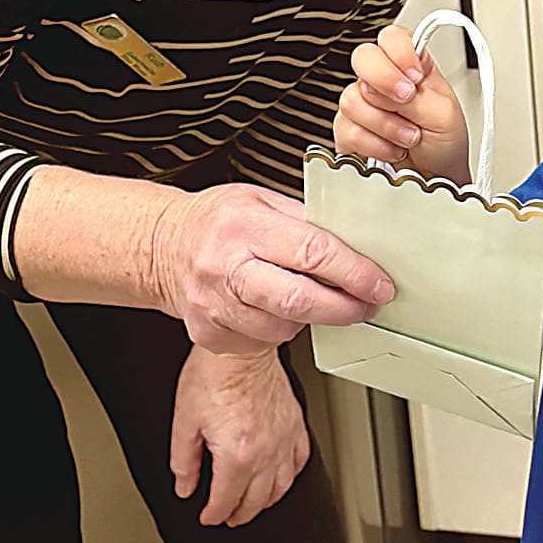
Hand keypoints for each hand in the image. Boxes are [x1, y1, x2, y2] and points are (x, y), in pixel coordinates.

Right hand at [150, 182, 394, 352]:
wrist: (163, 247)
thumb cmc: (217, 221)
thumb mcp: (261, 201)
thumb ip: (306, 222)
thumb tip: (358, 245)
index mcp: (244, 226)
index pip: (312, 252)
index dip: (354, 273)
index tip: (379, 284)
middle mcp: (225, 266)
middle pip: (298, 301)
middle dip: (343, 308)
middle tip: (367, 305)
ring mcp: (214, 305)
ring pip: (283, 327)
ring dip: (312, 319)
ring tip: (315, 300)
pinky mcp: (210, 334)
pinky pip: (262, 341)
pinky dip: (280, 328)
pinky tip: (275, 308)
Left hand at [169, 342, 308, 525]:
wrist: (240, 345)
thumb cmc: (213, 374)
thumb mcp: (184, 420)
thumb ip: (184, 461)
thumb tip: (186, 486)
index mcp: (237, 453)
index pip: (226, 501)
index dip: (213, 514)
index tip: (208, 517)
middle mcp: (265, 450)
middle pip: (255, 500)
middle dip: (238, 513)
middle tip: (227, 515)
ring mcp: (284, 438)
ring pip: (281, 487)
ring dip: (264, 501)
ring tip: (253, 504)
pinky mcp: (295, 423)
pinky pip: (299, 460)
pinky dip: (290, 476)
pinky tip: (281, 477)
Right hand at [334, 23, 470, 183]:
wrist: (436, 179)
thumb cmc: (445, 142)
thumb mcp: (445, 114)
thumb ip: (417, 96)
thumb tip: (390, 87)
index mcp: (411, 67)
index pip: (392, 38)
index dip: (399, 53)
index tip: (414, 77)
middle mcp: (384, 82)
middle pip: (363, 59)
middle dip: (384, 81)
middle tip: (406, 101)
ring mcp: (364, 105)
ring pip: (352, 99)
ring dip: (386, 124)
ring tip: (409, 137)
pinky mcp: (349, 132)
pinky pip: (346, 130)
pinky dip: (374, 144)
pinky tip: (392, 149)